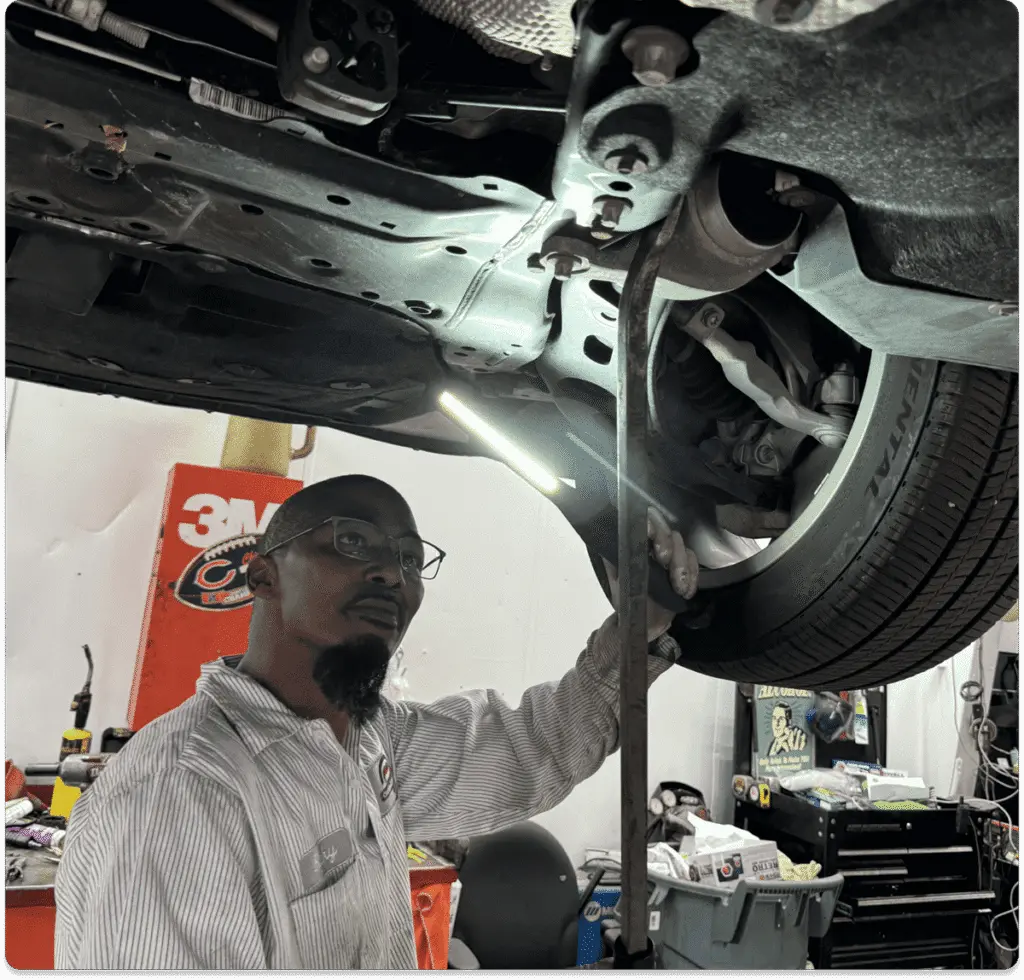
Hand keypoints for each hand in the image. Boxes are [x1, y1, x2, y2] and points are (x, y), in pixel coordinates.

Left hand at [603, 508, 699, 641]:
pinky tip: (684, 591)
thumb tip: (618, 543)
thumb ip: (618, 561)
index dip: (650, 524)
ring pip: (682, 544)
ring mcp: (669, 553)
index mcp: (632, 543)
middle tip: (665, 562)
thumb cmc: (628, 603)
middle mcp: (651, 543)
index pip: (642, 520)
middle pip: (665, 529)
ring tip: (678, 586)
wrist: (647, 625)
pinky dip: (692, 576)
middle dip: (668, 545)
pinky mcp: (684, 565)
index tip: (652, 538)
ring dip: (682, 566)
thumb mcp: (618, 582)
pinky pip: (693, 561)